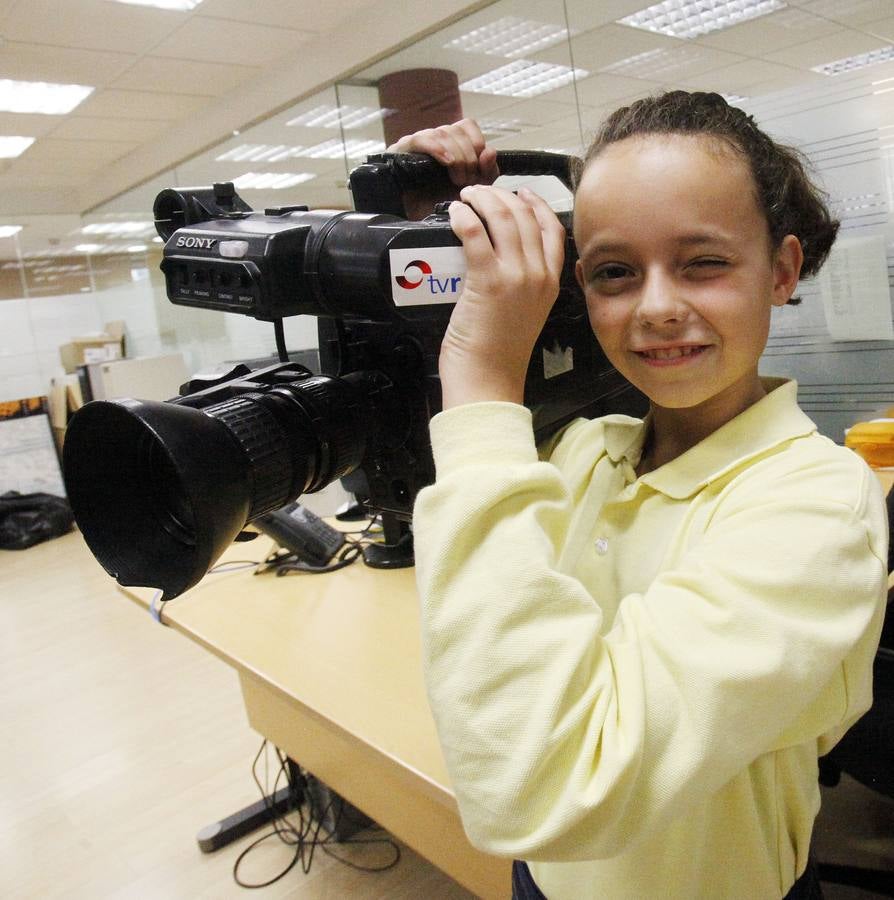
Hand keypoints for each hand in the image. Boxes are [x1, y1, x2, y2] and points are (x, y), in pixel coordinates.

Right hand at [387, 118, 499, 218]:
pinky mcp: (400, 150)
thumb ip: (486, 172)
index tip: (480, 166)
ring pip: (442, 133)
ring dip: (457, 156)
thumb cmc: (443, 205)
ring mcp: (417, 144)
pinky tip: (446, 162)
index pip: (467, 126)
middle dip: (469, 156)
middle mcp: (434, 139)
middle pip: (457, 130)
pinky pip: (420, 139)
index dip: (477, 142)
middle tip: (468, 180)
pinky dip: (437, 149)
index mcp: (451, 143)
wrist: (421, 225)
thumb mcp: (472, 190)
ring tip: (458, 179)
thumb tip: (490, 152)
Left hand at [439, 185, 565, 407]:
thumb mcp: (526, 313)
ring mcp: (515, 277)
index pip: (552, 229)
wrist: (488, 379)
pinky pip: (475, 233)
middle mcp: (538, 276)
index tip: (519, 192)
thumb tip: (502, 256)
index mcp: (551, 283)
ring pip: (502, 218)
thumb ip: (524, 284)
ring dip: (481, 200)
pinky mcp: (487, 281)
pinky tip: (456, 214)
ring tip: (466, 197)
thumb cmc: (499, 353)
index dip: (535, 204)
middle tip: (480, 193)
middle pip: (525, 216)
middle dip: (501, 196)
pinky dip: (464, 217)